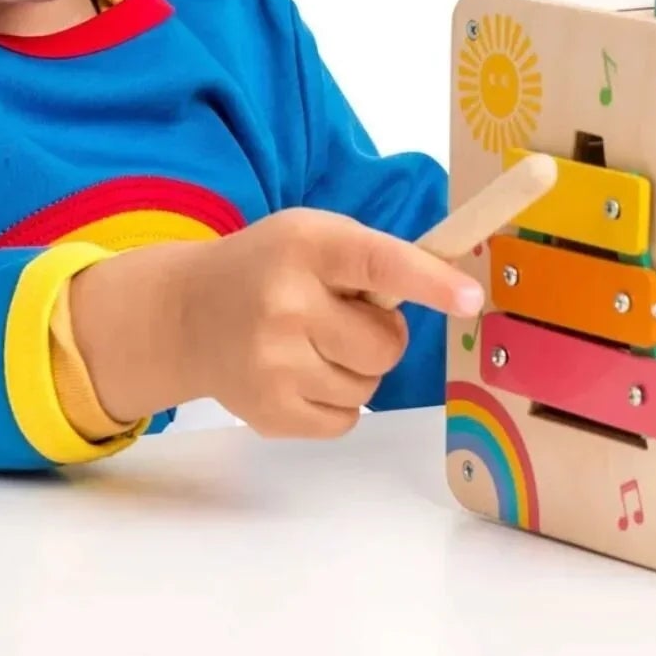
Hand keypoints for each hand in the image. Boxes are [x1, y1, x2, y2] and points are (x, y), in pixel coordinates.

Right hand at [175, 207, 483, 438]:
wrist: (185, 314)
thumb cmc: (267, 268)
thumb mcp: (311, 236)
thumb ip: (373, 258)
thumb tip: (449, 290)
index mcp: (306, 246)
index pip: (378, 262)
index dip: (429, 281)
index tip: (470, 297)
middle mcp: (286, 303)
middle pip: (386, 343)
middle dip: (381, 334)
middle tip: (342, 317)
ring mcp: (273, 364)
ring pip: (370, 385)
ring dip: (357, 368)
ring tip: (314, 343)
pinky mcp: (269, 412)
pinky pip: (347, 419)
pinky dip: (337, 401)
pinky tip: (301, 373)